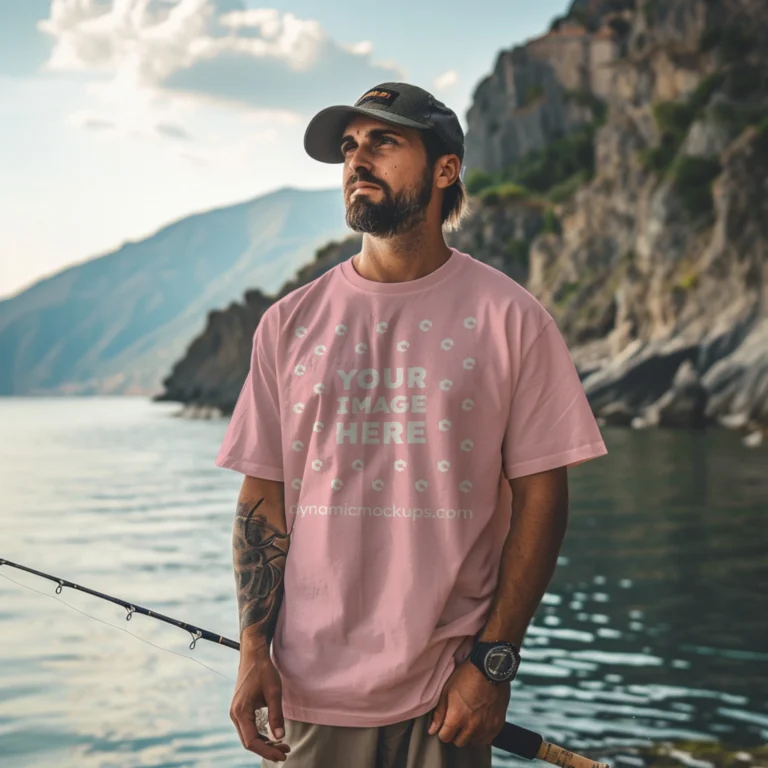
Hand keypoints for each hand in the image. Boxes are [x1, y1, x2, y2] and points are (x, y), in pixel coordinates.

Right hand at [229, 647, 290, 762]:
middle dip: (267, 749)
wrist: (253, 655)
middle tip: (286, 751)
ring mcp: (237, 712)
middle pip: (249, 741)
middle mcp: (235, 714)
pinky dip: (260, 735)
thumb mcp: (274, 692)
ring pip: (248, 736)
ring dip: (265, 743)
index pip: (252, 741)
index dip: (267, 751)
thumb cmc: (263, 671)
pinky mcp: (241, 709)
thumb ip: (276, 715)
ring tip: (282, 745)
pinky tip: (273, 736)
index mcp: (241, 711)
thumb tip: (280, 737)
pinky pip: (249, 728)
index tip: (282, 754)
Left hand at [427, 658, 509, 746]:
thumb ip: (439, 713)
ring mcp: (486, 727)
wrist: (490, 668)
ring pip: (473, 742)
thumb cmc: (466, 676)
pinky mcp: (497, 725)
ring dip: (470, 734)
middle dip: (456, 733)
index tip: (446, 724)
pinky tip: (480, 722)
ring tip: (470, 719)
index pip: (445, 738)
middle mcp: (471, 726)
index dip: (443, 731)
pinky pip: (487, 739)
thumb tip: (432, 730)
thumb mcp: (447, 690)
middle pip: (459, 742)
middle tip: (458, 720)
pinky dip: (482, 734)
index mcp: (456, 718)